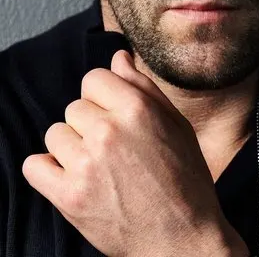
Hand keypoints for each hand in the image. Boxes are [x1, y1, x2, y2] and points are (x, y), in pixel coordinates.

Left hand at [22, 50, 248, 256]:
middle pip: (75, 106)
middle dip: (90, 123)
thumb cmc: (185, 179)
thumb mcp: (176, 124)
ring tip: (96, 166)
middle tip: (113, 149)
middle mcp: (108, 131)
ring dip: (72, 147)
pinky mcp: (70, 197)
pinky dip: (47, 170)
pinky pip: (35, 166)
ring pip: (56, 133)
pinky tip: (70, 177)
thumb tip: (117, 57)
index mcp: (136, 108)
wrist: (183, 239)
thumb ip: (143, 87)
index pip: (94, 78)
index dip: (103, 96)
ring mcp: (86, 164)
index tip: (114, 116)